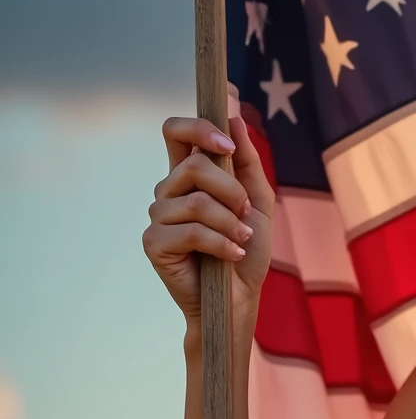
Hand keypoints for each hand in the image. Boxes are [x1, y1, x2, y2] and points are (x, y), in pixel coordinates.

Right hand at [143, 114, 274, 327]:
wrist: (241, 299)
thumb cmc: (247, 252)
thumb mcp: (258, 203)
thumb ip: (248, 163)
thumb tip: (234, 119)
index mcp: (188, 177)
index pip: (175, 132)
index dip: (198, 128)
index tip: (228, 145)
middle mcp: (168, 191)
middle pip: (194, 167)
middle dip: (232, 190)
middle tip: (247, 213)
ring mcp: (158, 217)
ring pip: (196, 202)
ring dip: (230, 222)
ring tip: (242, 240)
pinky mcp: (154, 243)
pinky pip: (191, 231)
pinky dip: (221, 243)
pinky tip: (232, 255)